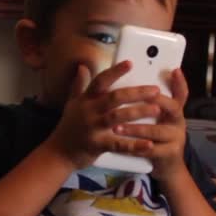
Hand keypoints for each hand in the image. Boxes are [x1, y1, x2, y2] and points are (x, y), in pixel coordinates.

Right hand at [44, 61, 160, 169]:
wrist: (59, 152)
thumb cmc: (68, 127)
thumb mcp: (72, 104)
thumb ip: (79, 85)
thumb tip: (82, 67)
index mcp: (85, 100)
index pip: (100, 81)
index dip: (115, 71)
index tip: (130, 63)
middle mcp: (89, 111)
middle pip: (114, 97)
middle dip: (136, 93)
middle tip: (155, 90)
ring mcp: (93, 128)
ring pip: (118, 117)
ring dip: (138, 112)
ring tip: (157, 109)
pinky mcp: (97, 145)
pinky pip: (118, 144)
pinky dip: (134, 145)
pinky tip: (149, 144)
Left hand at [113, 68, 188, 180]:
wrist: (167, 166)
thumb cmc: (156, 136)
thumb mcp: (155, 117)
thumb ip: (146, 102)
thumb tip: (129, 82)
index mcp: (174, 110)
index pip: (181, 93)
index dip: (180, 82)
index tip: (174, 70)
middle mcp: (178, 121)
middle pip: (172, 107)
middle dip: (154, 101)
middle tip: (134, 98)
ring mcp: (176, 138)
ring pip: (156, 130)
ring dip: (135, 129)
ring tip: (116, 127)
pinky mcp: (169, 154)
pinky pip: (150, 150)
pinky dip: (134, 147)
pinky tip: (120, 145)